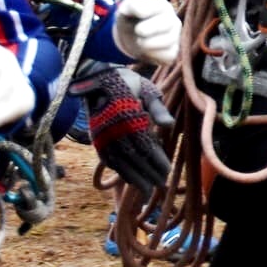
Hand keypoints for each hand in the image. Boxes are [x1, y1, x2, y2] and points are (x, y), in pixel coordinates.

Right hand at [78, 67, 172, 194]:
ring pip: (119, 162)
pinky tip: (128, 179)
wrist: (97, 76)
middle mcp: (114, 129)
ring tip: (147, 190)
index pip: (145, 145)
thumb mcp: (146, 89)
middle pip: (133, 157)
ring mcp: (103, 136)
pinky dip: (118, 171)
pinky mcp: (96, 138)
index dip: (156, 160)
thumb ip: (157, 108)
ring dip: (133, 178)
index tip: (168, 171)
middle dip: (148, 173)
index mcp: (128, 117)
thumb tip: (170, 125)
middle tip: (161, 185)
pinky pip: (107, 159)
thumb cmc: (127, 83)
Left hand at [111, 0, 183, 66]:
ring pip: (167, 41)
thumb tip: (142, 12)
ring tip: (140, 41)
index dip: (142, 12)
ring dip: (148, 43)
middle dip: (147, 29)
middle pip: (166, 23)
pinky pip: (167, 55)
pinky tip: (147, 50)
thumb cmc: (131, 19)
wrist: (131, 37)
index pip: (155, 7)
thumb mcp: (127, 8)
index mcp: (161, 5)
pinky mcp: (173, 51)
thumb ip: (132, 5)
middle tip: (137, 31)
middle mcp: (172, 19)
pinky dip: (153, 55)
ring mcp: (175, 36)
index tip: (136, 15)